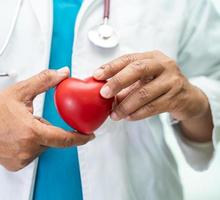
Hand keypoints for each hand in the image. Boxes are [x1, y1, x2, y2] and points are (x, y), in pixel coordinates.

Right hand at [0, 67, 94, 170]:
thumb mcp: (20, 91)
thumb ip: (45, 81)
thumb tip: (63, 73)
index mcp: (31, 132)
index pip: (63, 138)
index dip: (79, 138)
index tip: (89, 135)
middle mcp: (26, 149)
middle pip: (51, 140)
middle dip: (46, 128)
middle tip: (30, 118)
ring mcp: (20, 159)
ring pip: (41, 147)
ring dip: (37, 137)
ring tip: (18, 126)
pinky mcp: (14, 165)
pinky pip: (31, 154)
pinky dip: (28, 145)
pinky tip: (14, 136)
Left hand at [93, 51, 209, 121]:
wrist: (189, 98)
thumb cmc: (160, 86)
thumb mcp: (144, 79)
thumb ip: (125, 83)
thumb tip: (101, 93)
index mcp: (152, 57)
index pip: (128, 59)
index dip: (111, 67)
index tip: (96, 75)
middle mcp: (163, 65)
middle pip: (137, 70)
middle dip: (117, 82)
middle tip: (103, 94)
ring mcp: (172, 80)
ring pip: (144, 93)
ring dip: (125, 105)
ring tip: (114, 114)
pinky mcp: (176, 97)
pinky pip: (152, 107)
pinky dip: (138, 113)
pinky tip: (128, 117)